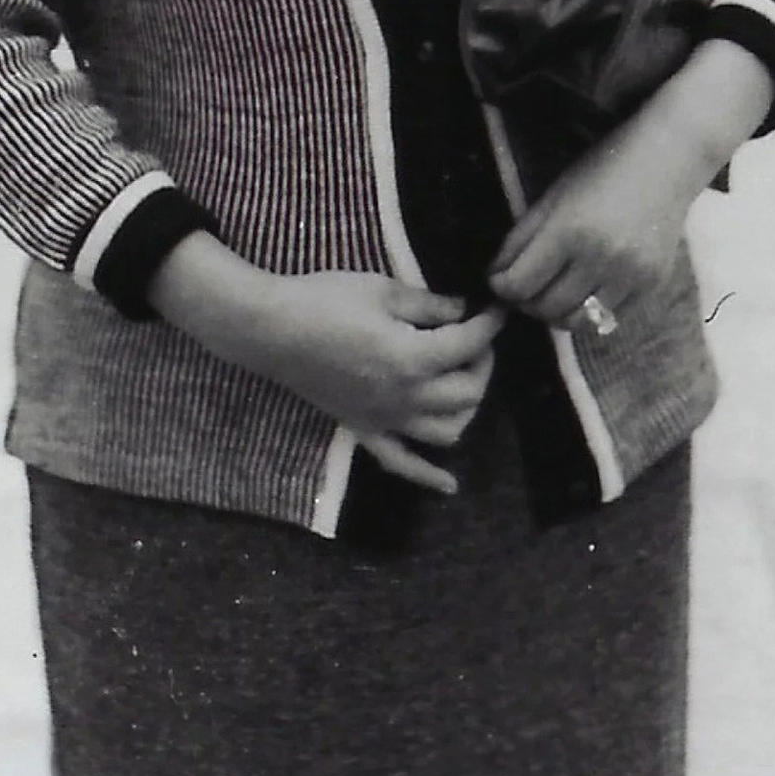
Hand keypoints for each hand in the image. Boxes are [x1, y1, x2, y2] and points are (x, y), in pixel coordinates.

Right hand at [148, 243, 502, 495]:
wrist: (275, 330)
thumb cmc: (327, 300)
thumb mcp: (382, 290)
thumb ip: (428, 304)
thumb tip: (463, 310)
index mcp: (413, 358)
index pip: (469, 344)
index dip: (490, 324)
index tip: (499, 309)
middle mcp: (407, 397)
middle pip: (467, 392)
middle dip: (482, 362)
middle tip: (475, 337)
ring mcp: (386, 420)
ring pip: (447, 432)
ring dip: (466, 409)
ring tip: (463, 380)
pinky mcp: (365, 430)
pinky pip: (401, 464)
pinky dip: (428, 477)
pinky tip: (449, 485)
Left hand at [488, 38, 772, 329]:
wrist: (667, 161)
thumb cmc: (603, 167)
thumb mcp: (554, 194)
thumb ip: (522, 236)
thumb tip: (496, 276)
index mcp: (569, 229)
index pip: (520, 283)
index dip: (500, 287)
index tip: (497, 281)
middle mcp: (601, 259)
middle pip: (546, 308)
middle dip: (525, 304)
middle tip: (522, 290)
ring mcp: (630, 276)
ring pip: (578, 323)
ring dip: (555, 315)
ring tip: (550, 295)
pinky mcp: (651, 286)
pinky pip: (609, 320)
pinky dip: (589, 313)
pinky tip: (583, 292)